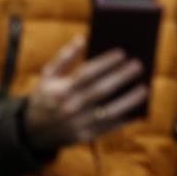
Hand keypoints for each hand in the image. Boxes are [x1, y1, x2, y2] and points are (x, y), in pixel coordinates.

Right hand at [22, 35, 146, 151]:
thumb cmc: (46, 96)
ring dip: (128, 100)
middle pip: (100, 91)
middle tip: (139, 65)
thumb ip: (64, 56)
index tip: (123, 52)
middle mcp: (69, 108)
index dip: (105, 63)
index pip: (86, 74)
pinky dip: (124, 119)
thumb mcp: (48, 75)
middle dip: (121, 77)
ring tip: (144, 88)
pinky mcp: (84, 137)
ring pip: (108, 112)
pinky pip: (108, 128)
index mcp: (60, 90)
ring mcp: (77, 124)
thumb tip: (82, 38)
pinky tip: (138, 110)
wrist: (33, 131)